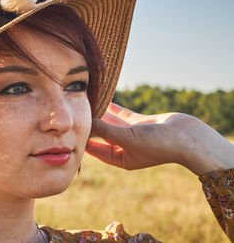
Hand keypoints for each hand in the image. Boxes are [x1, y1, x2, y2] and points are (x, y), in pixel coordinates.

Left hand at [86, 102, 233, 175]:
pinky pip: (121, 114)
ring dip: (100, 114)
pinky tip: (102, 98)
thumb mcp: (126, 139)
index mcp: (120, 159)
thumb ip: (105, 130)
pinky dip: (112, 107)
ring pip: (110, 123)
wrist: (187, 137)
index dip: (83, 141)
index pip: (95, 150)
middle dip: (90, 125)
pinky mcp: (139, 123)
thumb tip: (86, 122)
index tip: (69, 131)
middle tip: (74, 115)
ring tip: (85, 104)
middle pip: (101, 136)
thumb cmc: (158, 145)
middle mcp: (124, 148)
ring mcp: (132, 135)